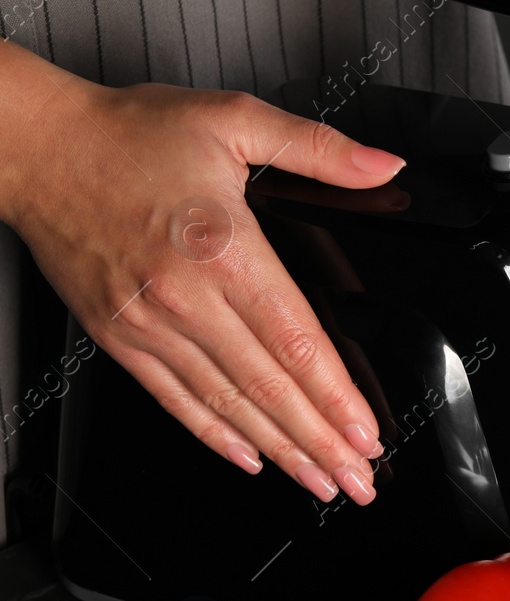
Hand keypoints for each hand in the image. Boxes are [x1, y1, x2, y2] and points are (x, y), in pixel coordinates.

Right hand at [0, 42, 398, 504]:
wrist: (34, 148)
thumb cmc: (128, 134)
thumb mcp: (235, 119)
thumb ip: (319, 149)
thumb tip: (384, 166)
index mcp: (224, 248)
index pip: (295, 342)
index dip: (335, 397)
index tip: (366, 433)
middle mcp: (185, 296)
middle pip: (269, 387)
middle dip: (321, 442)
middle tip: (359, 481)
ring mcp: (149, 322)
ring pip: (226, 403)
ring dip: (279, 450)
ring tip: (319, 481)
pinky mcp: (119, 336)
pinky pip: (174, 398)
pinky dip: (214, 434)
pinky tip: (249, 458)